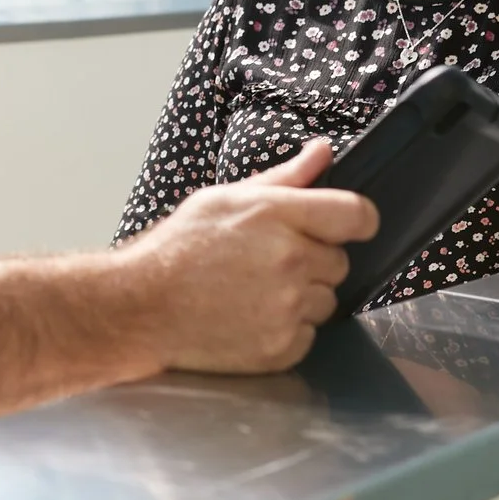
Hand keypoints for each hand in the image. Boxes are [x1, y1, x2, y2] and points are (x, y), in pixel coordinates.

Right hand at [122, 139, 379, 374]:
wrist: (141, 307)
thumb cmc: (178, 249)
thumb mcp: (226, 198)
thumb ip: (285, 177)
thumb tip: (323, 151)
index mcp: (278, 215)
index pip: (357, 214)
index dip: (356, 220)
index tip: (344, 227)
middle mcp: (291, 260)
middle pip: (340, 262)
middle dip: (313, 262)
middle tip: (269, 263)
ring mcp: (288, 307)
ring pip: (326, 301)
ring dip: (302, 298)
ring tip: (255, 292)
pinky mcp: (282, 348)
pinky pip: (309, 336)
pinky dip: (288, 331)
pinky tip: (251, 318)